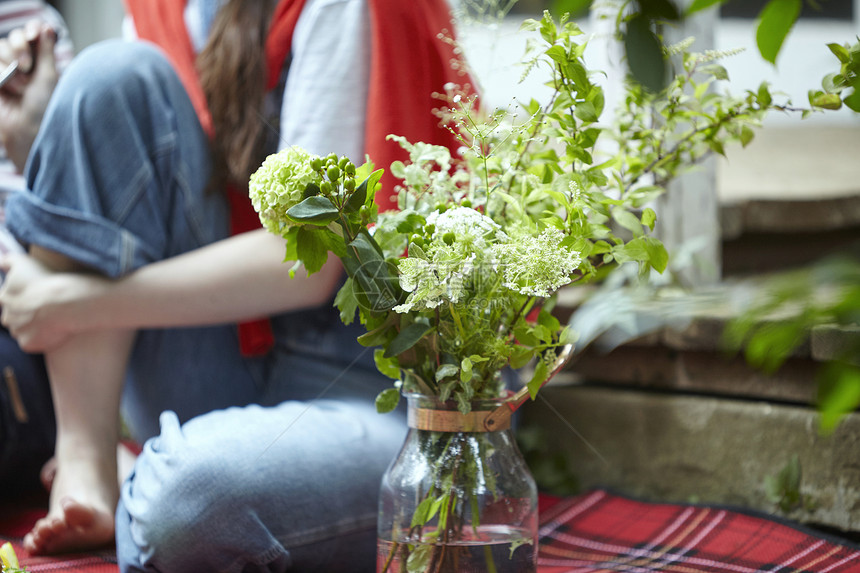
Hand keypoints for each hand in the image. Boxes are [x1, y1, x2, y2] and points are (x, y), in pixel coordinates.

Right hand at [0, 21, 58, 172]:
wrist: (28, 131)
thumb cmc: (45, 107)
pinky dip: (0, 73)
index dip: (31, 31)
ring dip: (8, 66)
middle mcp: (24, 65)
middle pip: (13, 39)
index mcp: (41, 62)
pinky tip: (6, 87)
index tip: (35, 34)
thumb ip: (45, 50)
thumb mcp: (49, 76)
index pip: (31, 35)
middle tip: (27, 67)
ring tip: (19, 87)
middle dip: (19, 49)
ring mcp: (7, 72)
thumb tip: (46, 26)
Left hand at [0, 253, 101, 351]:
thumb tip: (0, 262)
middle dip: (23, 316)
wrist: (64, 301)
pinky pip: (31, 344)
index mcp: (4, 299)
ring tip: (49, 321)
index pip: (6, 301)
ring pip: (21, 332)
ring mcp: (17, 332)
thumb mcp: (23, 262)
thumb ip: (7, 261)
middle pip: (12, 319)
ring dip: (31, 328)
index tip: (32, 299)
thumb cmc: (44, 280)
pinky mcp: (28, 344)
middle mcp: (7, 317)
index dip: (19, 300)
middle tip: (41, 310)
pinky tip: (52, 332)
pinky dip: (40, 340)